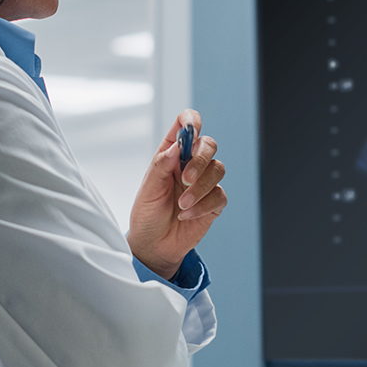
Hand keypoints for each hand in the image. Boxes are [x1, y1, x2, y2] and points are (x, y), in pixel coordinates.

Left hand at [127, 109, 226, 279]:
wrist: (154, 245)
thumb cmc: (147, 213)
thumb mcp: (148, 189)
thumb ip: (161, 165)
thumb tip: (177, 146)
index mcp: (172, 153)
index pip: (186, 125)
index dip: (191, 121)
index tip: (190, 130)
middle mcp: (190, 164)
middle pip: (208, 145)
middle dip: (200, 161)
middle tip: (185, 180)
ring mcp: (204, 182)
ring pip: (218, 169)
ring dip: (200, 188)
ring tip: (182, 204)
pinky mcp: (213, 202)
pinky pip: (219, 195)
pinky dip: (203, 206)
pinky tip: (186, 215)